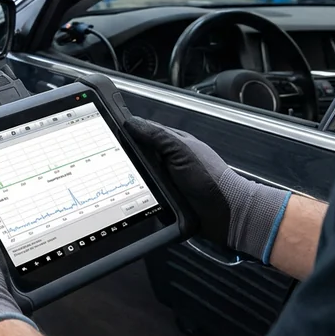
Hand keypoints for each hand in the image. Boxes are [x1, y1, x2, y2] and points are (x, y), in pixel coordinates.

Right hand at [125, 117, 290, 262]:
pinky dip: (136, 193)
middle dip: (126, 157)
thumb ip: (157, 135)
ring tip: (118, 178)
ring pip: (138, 174)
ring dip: (130, 177)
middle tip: (111, 159)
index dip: (127, 131)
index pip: (143, 132)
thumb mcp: (181, 150)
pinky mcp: (163, 198)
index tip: (109, 132)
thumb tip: (131, 122)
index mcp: (174, 143)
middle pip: (138, 154)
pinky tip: (130, 194)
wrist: (225, 213)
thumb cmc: (210, 180)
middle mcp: (168, 160)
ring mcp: (165, 179)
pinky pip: (143, 192)